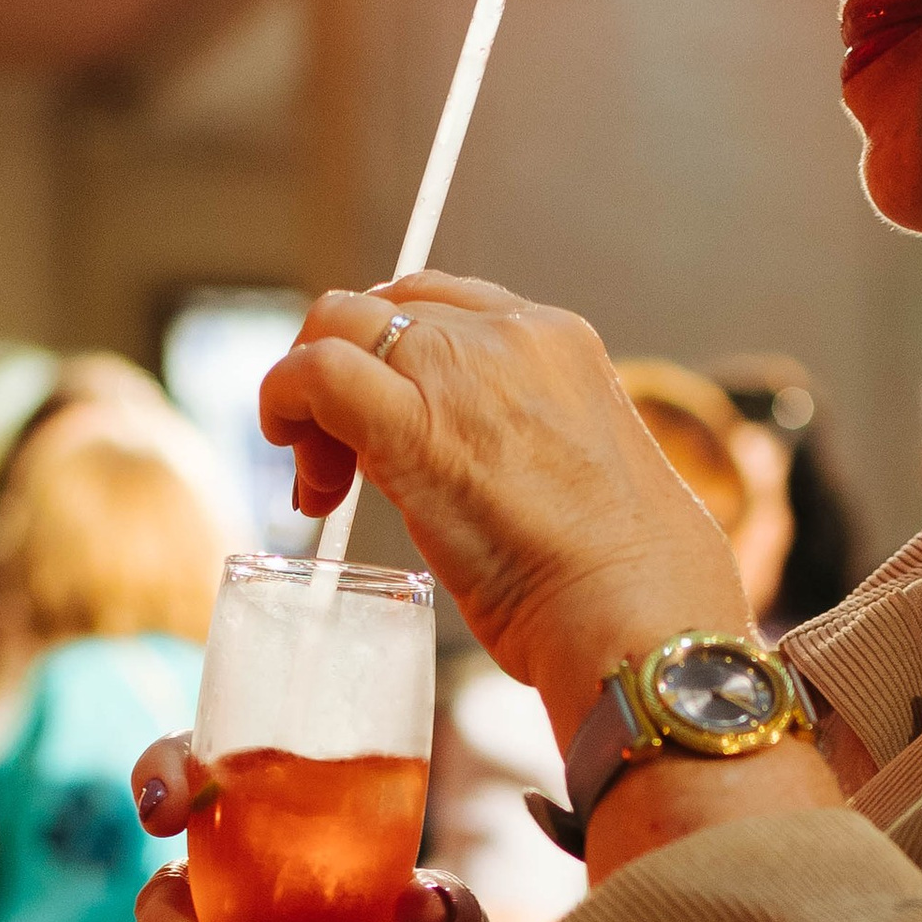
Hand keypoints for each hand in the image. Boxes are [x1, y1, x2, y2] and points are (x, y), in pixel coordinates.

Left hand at [257, 273, 751, 732]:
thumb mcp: (581, 476)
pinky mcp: (415, 424)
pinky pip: (316, 373)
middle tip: (343, 464)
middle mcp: (511, 334)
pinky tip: (299, 465)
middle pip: (383, 306)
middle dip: (348, 369)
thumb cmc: (624, 584)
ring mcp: (462, 369)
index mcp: (560, 341)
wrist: (637, 616)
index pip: (443, 305)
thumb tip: (479, 474)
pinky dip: (284, 403)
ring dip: (310, 395)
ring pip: (339, 324)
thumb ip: (526, 444)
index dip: (395, 355)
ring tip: (324, 480)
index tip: (386, 427)